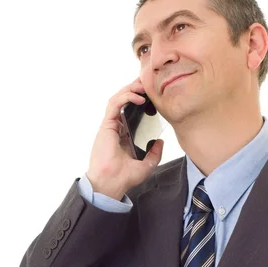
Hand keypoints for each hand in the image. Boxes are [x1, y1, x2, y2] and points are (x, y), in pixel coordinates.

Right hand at [87, 78, 163, 198]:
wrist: (112, 183)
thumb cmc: (124, 178)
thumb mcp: (147, 165)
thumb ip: (155, 153)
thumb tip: (161, 142)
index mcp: (124, 135)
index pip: (131, 111)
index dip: (140, 100)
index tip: (153, 96)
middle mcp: (116, 128)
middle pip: (124, 101)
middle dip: (135, 89)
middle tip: (149, 83)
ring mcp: (110, 125)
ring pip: (118, 98)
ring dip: (130, 89)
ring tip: (144, 86)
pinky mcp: (106, 125)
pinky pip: (114, 104)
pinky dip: (126, 97)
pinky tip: (138, 97)